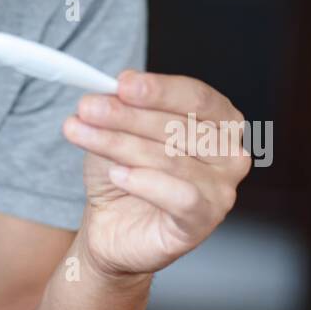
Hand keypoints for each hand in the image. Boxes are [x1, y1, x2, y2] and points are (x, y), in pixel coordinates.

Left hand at [62, 71, 250, 280]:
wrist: (111, 224)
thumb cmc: (125, 172)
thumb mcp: (118, 129)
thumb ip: (123, 106)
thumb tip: (114, 88)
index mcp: (220, 121)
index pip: (196, 97)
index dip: (159, 90)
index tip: (121, 84)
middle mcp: (228, 154)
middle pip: (180, 126)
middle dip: (127, 115)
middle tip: (88, 108)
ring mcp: (221, 190)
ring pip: (171, 159)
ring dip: (119, 144)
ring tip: (82, 134)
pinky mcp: (203, 222)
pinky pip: (180, 197)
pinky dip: (144, 182)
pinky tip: (117, 173)